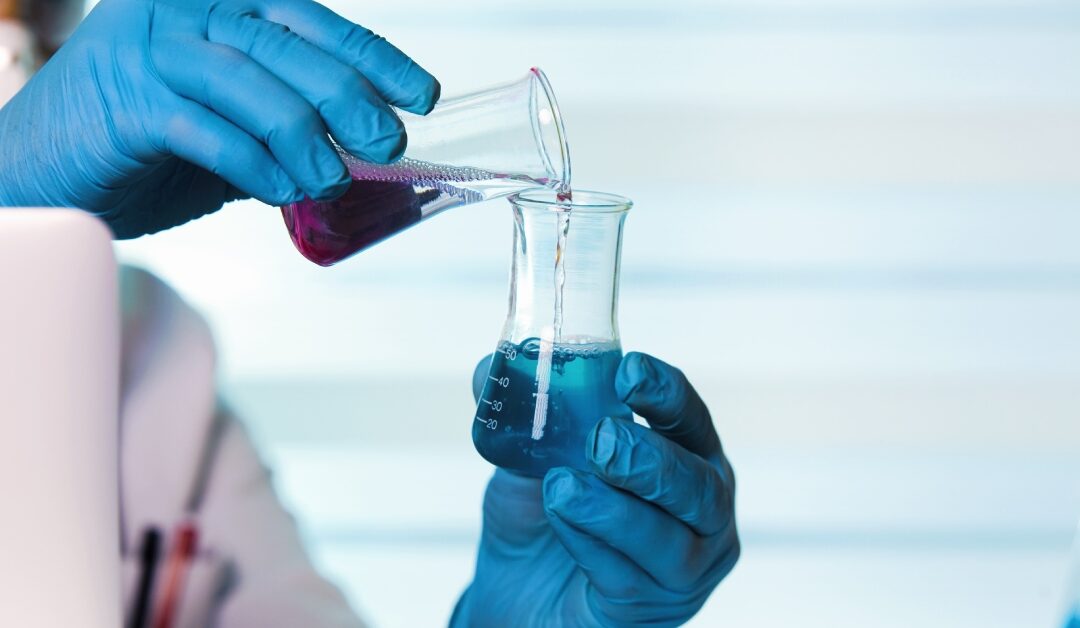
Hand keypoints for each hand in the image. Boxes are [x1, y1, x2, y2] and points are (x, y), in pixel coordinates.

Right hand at [0, 0, 437, 237]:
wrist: (43, 169)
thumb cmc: (143, 141)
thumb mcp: (227, 117)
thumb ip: (283, 117)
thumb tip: (365, 146)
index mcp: (215, 3)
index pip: (308, 20)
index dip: (371, 56)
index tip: (421, 95)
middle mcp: (182, 10)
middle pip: (286, 45)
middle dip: (349, 97)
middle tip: (387, 142)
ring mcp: (150, 50)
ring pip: (251, 85)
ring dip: (305, 138)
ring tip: (332, 180)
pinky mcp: (127, 103)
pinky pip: (208, 132)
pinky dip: (254, 165)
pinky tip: (281, 191)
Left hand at [453, 352, 739, 626]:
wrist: (515, 600)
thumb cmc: (543, 523)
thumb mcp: (530, 462)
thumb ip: (522, 418)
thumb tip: (483, 369)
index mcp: (687, 460)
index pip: (693, 420)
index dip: (667, 394)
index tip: (627, 372)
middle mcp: (701, 516)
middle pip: (701, 487)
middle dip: (650, 458)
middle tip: (599, 440)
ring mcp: (683, 572)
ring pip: (669, 540)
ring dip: (613, 509)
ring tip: (561, 487)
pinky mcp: (645, 612)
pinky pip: (626, 578)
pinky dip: (589, 543)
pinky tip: (560, 518)